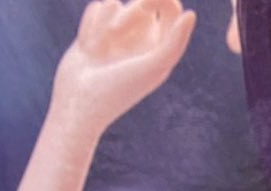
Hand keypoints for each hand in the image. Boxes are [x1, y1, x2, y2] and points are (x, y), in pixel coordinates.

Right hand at [52, 0, 195, 137]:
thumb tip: (191, 14)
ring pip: (115, 4)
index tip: (145, 4)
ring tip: (96, 52)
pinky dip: (90, 27)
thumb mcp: (152, 68)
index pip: (170, 7)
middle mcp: (142, 39)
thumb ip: (174, 43)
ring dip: (104, 26)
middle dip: (128, 15)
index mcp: (161, 48)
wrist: (79, 102)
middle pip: (142, 3)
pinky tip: (87, 49)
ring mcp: (118, 33)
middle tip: (115, 31)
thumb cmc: (118, 89)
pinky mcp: (97, 29)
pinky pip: (96, 7)